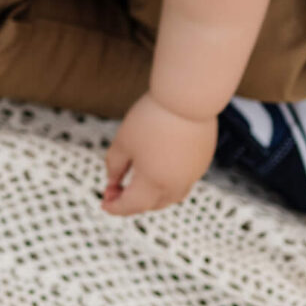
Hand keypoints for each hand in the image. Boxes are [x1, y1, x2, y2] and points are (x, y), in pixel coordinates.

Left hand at [101, 94, 218, 215]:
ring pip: (170, 197)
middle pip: (151, 205)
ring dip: (152, 197)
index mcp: (153, 183)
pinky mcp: (202, 162)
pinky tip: (158, 170)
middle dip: (132, 202)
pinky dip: (169, 184)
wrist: (187, 99)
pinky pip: (184, 182)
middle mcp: (176, 185)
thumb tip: (112, 182)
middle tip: (115, 191)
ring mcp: (193, 175)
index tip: (103, 203)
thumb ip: (114, 166)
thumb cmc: (150, 119)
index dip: (115, 206)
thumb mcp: (123, 142)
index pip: (131, 205)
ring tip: (137, 185)